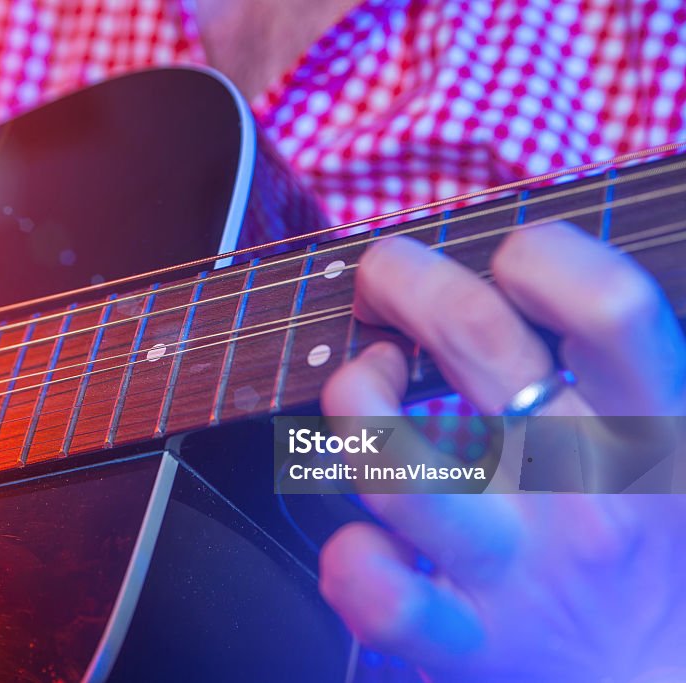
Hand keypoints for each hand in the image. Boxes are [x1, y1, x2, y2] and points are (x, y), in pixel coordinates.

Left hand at [318, 223, 685, 680]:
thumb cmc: (661, 564)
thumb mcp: (682, 464)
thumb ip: (638, 380)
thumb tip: (566, 293)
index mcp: (656, 438)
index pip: (611, 308)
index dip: (544, 256)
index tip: (505, 261)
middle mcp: (582, 492)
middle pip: (476, 339)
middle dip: (405, 279)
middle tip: (381, 277)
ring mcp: (515, 568)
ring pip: (395, 455)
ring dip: (355, 397)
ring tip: (363, 386)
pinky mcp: (465, 644)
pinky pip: (374, 588)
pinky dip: (347, 556)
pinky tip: (360, 540)